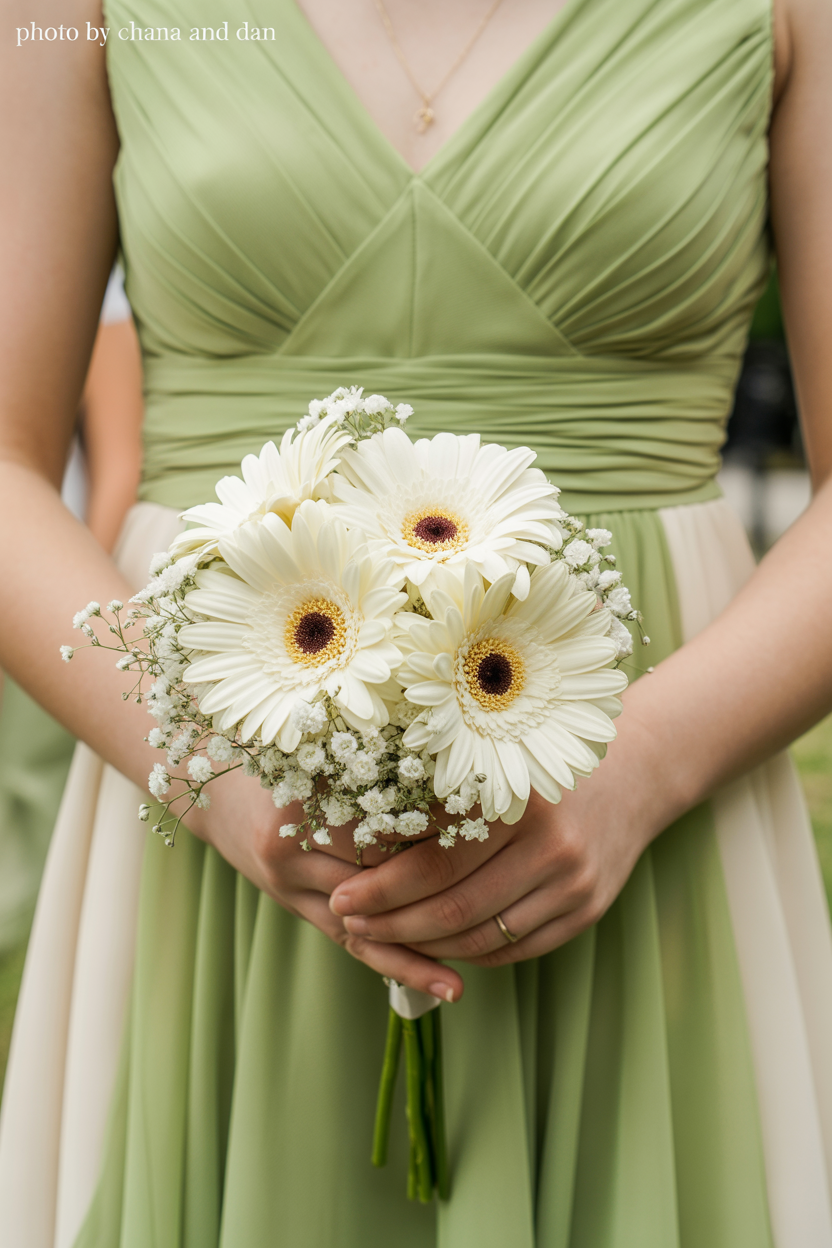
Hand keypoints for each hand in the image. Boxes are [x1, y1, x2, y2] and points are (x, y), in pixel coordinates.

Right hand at [184, 767, 463, 999]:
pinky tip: (449, 986)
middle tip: (502, 879)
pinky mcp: (300, 910)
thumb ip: (371, 761)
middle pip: (379, 872)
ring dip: (430, 930)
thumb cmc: (277, 758)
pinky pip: (359, 946)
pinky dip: (405, 966)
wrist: (214, 791)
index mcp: (299, 798)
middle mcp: (291, 846)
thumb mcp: (315, 749)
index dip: (437, 821)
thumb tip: (454, 766)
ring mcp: (292, 885)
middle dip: (440, 876)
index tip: (490, 821)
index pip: (381, 819)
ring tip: (484, 942)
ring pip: (374, 919)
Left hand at [329, 762, 656, 967]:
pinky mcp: (586, 912)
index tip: (341, 895)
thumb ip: (437, 802)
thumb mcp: (491, 767)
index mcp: (518, 805)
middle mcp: (552, 849)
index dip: (381, 887)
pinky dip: (466, 953)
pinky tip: (434, 944)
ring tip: (383, 938)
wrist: (632, 775)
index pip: (434, 864)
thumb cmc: (538, 764)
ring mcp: (574, 886)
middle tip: (349, 923)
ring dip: (423, 946)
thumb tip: (362, 839)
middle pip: (454, 909)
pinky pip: (513, 948)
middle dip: (391, 923)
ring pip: (480, 938)